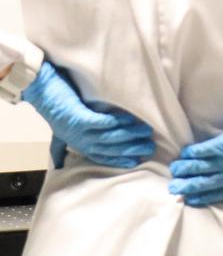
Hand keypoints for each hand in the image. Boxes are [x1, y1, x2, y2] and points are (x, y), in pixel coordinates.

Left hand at [21, 61, 154, 168]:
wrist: (41, 91)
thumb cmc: (52, 107)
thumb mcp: (56, 131)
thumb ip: (60, 146)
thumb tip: (58, 164)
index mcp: (76, 144)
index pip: (101, 156)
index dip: (118, 159)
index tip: (135, 161)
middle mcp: (79, 140)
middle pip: (109, 149)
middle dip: (130, 149)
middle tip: (149, 147)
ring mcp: (79, 130)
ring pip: (108, 137)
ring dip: (129, 135)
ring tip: (146, 132)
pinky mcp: (79, 118)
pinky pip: (103, 123)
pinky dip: (117, 122)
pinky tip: (130, 120)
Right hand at [169, 90, 222, 208]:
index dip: (209, 196)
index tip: (195, 200)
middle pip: (209, 184)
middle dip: (191, 188)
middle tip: (175, 192)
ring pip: (202, 169)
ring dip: (186, 172)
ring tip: (173, 176)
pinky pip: (203, 151)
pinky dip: (192, 154)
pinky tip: (182, 155)